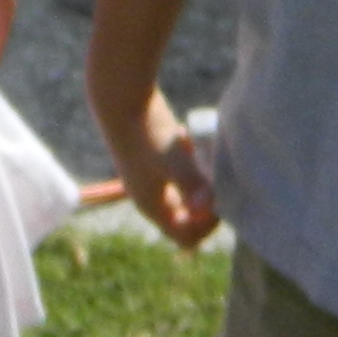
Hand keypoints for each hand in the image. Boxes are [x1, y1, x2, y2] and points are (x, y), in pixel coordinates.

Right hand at [100, 86, 218, 249]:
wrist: (120, 98)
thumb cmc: (145, 132)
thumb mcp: (172, 159)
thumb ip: (191, 183)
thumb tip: (207, 206)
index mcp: (152, 206)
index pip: (185, 238)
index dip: (205, 228)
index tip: (216, 202)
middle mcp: (152, 197)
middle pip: (188, 217)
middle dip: (207, 203)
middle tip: (217, 180)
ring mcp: (154, 177)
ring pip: (187, 193)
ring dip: (200, 182)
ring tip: (201, 159)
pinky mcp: (157, 159)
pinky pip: (182, 172)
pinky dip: (192, 163)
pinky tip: (188, 141)